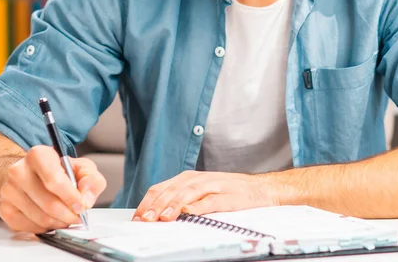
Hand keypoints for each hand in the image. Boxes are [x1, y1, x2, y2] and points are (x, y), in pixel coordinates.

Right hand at [0, 146, 106, 232]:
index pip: (54, 181)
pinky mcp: (5, 209)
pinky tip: (52, 219)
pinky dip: (46, 227)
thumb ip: (91, 181)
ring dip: (59, 222)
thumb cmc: (60, 170)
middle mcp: (19, 171)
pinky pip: (30, 227)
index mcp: (38, 155)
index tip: (81, 205)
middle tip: (78, 216)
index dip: (71, 197)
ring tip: (67, 217)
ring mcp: (9, 191)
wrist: (35, 174)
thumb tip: (86, 200)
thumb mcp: (82, 168)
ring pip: (40, 218)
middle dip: (68, 214)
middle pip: (48, 203)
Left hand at [132, 171, 278, 221]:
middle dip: (155, 206)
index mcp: (188, 178)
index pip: (161, 188)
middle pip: (171, 190)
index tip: (137, 217)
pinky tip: (188, 212)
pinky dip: (198, 206)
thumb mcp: (200, 192)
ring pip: (187, 193)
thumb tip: (156, 212)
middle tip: (144, 219)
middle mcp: (197, 179)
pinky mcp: (227, 196)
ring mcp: (212, 186)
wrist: (261, 189)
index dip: (147, 202)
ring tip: (162, 217)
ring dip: (173, 205)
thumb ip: (180, 198)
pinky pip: (210, 201)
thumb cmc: (228, 192)